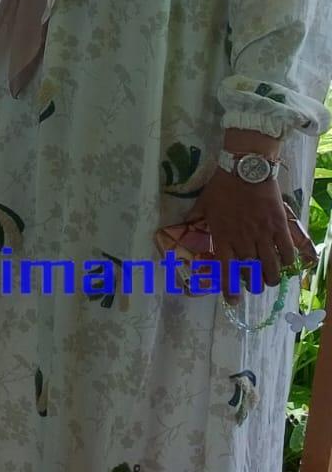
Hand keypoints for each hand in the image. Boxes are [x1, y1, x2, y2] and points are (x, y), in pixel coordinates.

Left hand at [195, 170, 315, 300]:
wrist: (245, 169)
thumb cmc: (221, 186)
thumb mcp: (203, 203)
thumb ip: (195, 217)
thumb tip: (184, 224)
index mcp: (222, 235)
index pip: (226, 268)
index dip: (230, 287)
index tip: (233, 301)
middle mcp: (242, 239)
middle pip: (250, 270)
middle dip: (253, 283)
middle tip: (254, 286)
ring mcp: (262, 233)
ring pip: (270, 265)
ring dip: (270, 277)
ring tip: (269, 281)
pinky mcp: (279, 226)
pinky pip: (286, 250)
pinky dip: (287, 261)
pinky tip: (285, 265)